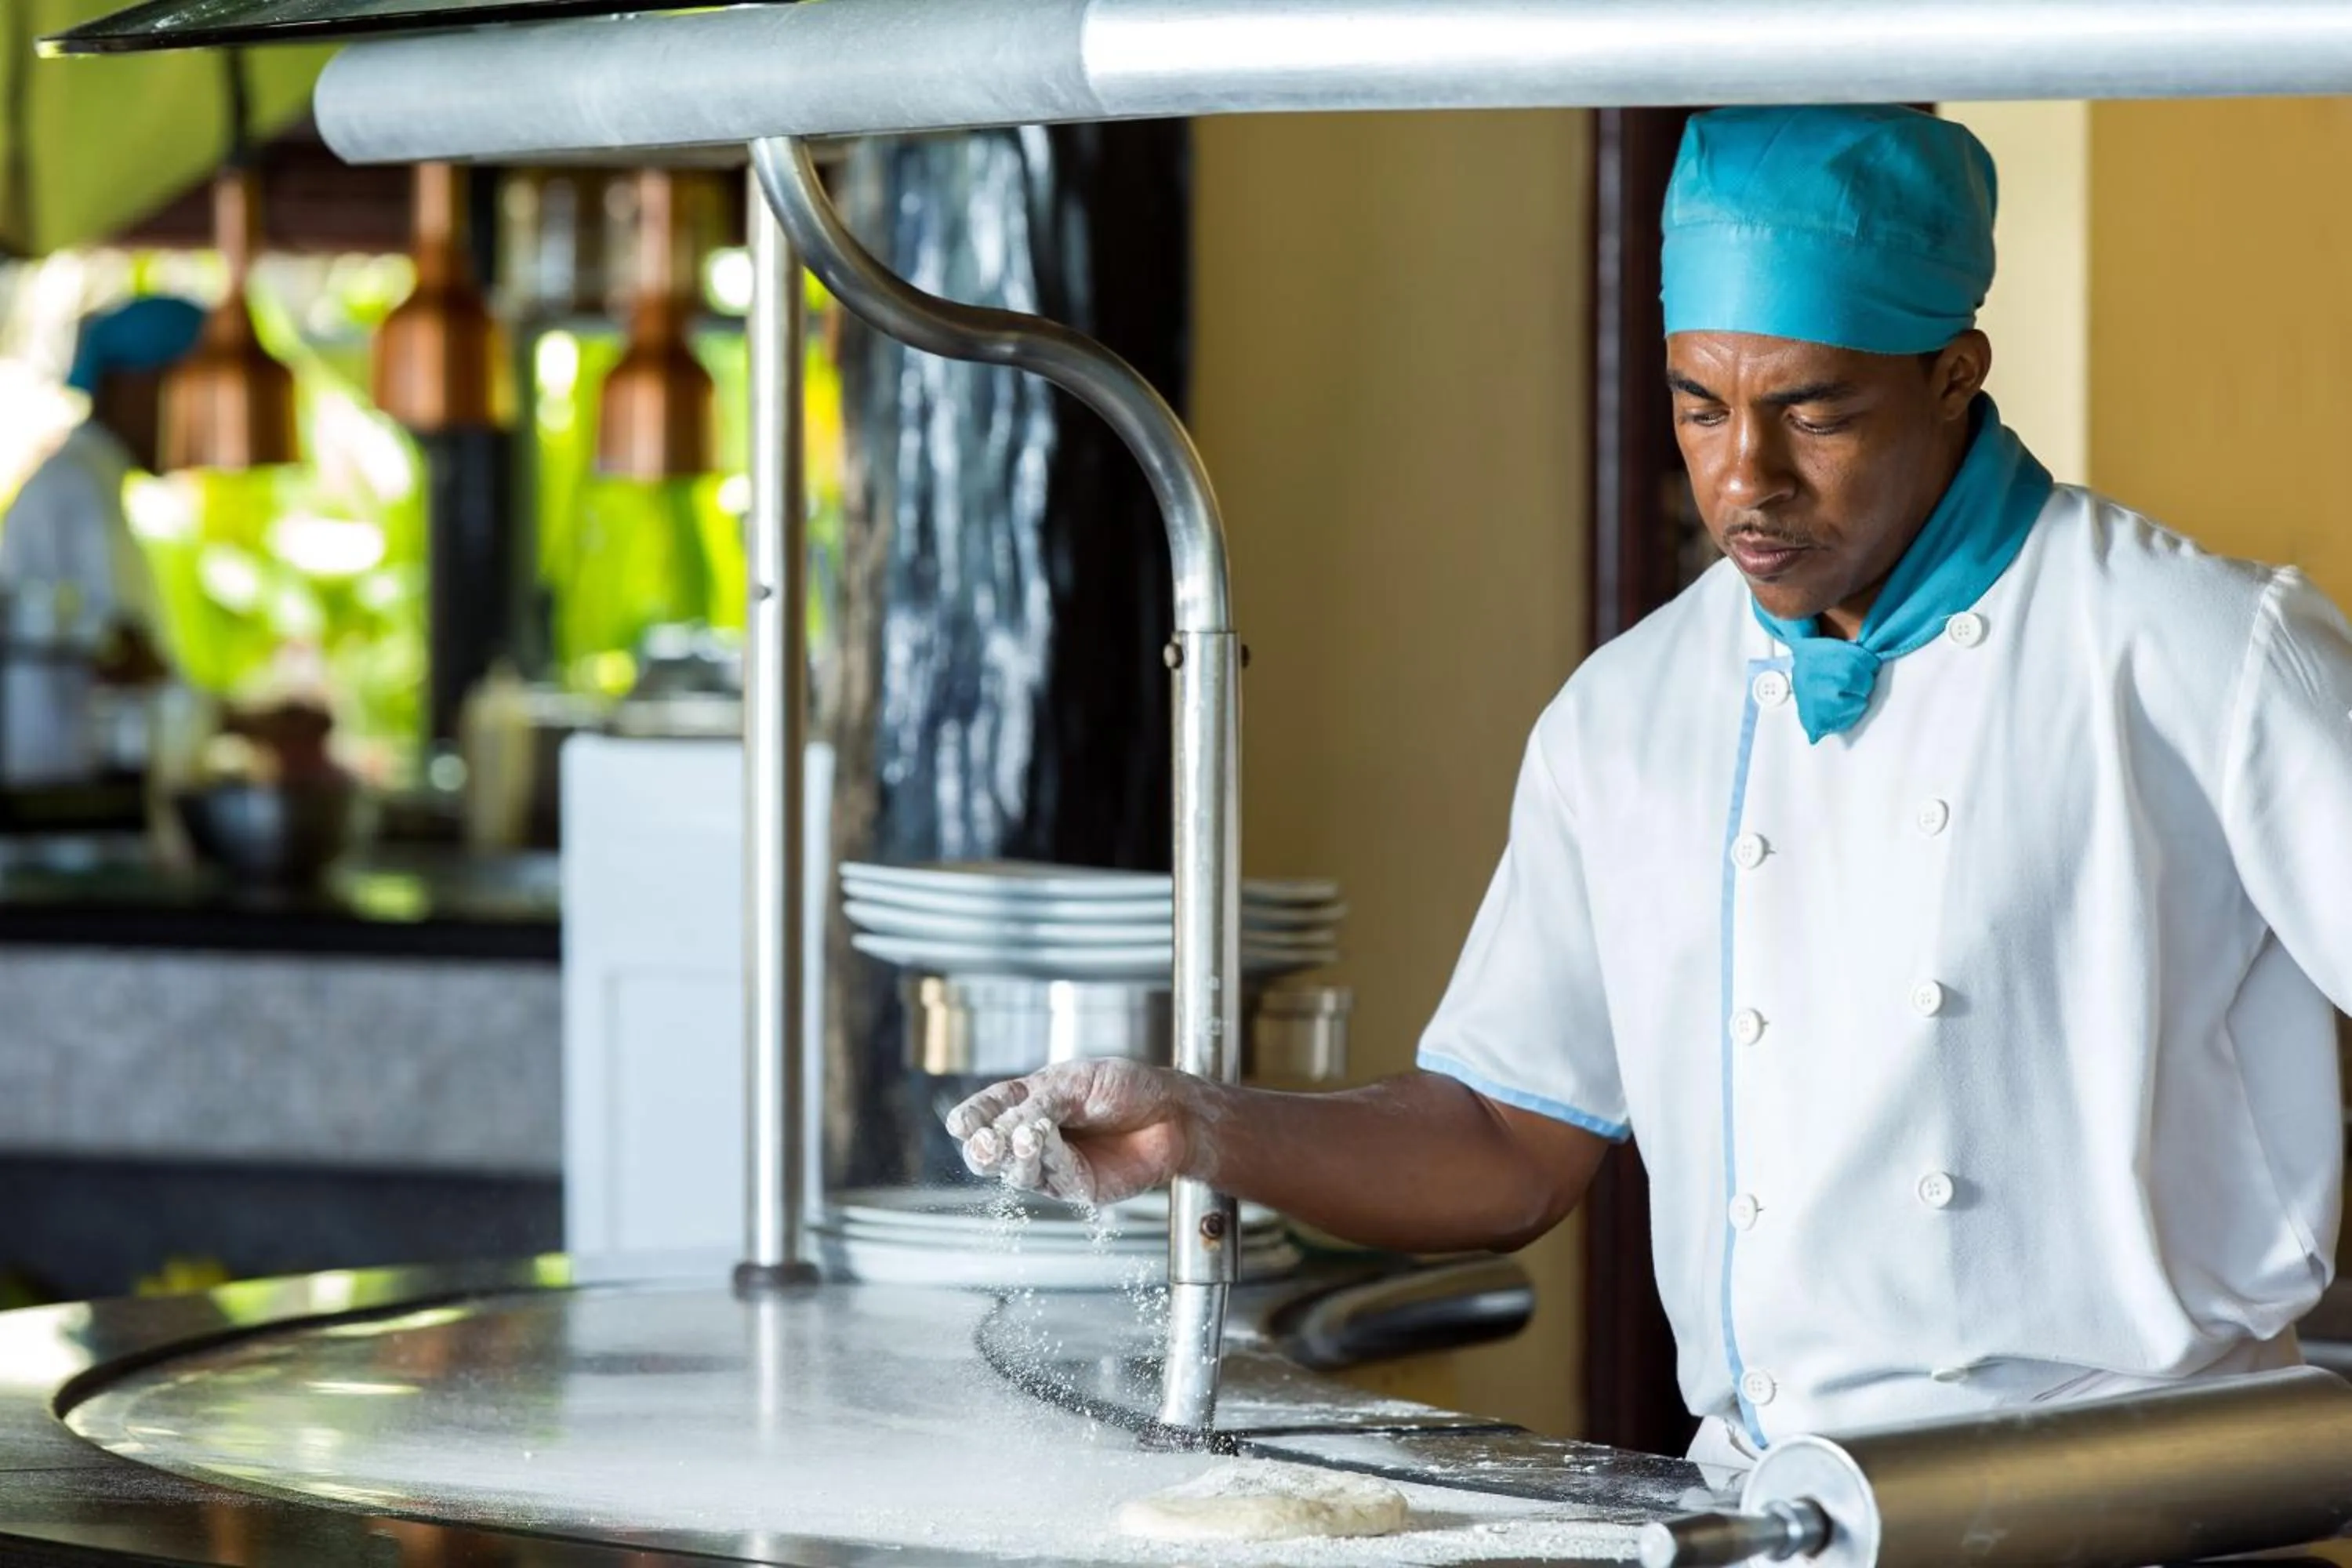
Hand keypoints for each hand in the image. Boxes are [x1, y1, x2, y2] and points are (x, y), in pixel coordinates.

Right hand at [944, 1058, 1200, 1206]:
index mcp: (1026, 1103)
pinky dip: (1046, 1158)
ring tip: (1022, 1137)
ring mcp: (1051, 1165)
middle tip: (982, 1142)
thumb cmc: (1125, 1088)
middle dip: (981, 1148)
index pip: (985, 1112)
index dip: (970, 1118)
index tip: (961, 1122)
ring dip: (1014, 1155)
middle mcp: (1032, 1136)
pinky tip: (1044, 1142)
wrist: (1171, 1111)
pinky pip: (1052, 1176)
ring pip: (1015, 1171)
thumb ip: (1041, 1102)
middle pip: (988, 1152)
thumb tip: (1010, 1123)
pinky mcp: (1075, 1187)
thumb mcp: (1077, 1081)